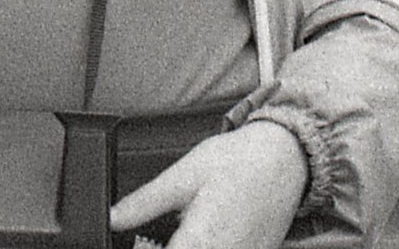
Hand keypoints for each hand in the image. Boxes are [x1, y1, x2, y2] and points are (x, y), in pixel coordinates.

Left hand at [108, 121, 308, 247]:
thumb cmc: (237, 161)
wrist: (286, 159)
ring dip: (187, 248)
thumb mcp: (184, 174)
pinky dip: (211, 248)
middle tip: (155, 238)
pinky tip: (205, 235)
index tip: (140, 244)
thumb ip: (145, 202)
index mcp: (200, 240)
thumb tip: (111, 217)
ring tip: (181, 233)